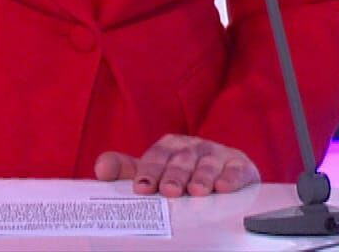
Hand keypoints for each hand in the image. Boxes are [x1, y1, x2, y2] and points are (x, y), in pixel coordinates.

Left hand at [94, 134, 259, 196]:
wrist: (222, 171)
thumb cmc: (181, 174)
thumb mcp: (153, 171)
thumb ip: (126, 170)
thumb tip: (100, 169)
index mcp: (169, 147)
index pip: (156, 156)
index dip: (149, 170)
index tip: (142, 187)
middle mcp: (192, 147)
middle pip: (182, 160)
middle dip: (175, 175)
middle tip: (169, 191)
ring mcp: (217, 154)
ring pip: (208, 164)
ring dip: (202, 177)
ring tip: (197, 192)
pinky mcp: (239, 164)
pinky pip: (236, 169)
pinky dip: (231, 177)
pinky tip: (224, 187)